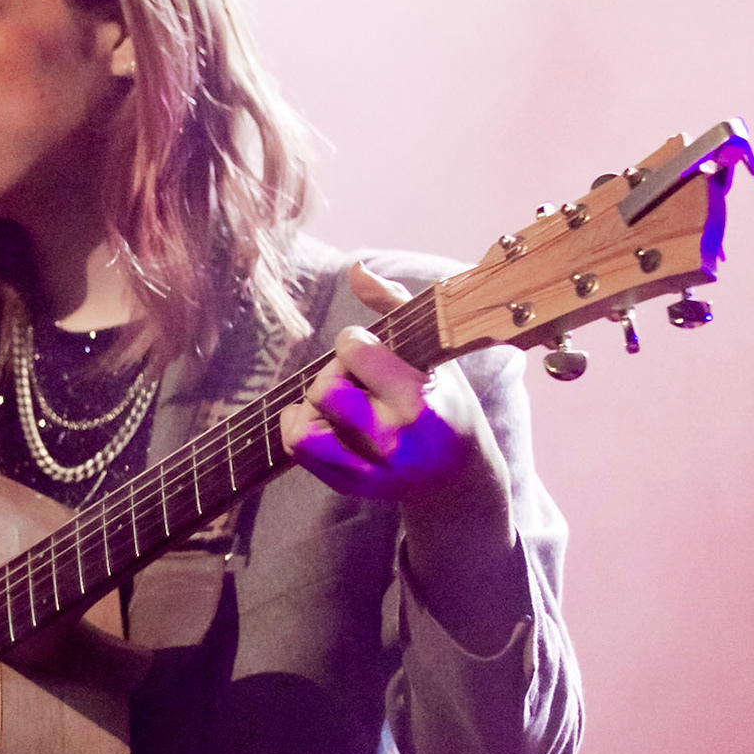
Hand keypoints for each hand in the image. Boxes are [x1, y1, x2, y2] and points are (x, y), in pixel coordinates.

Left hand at [280, 265, 520, 643]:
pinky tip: (326, 420)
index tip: (374, 352)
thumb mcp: (433, 351)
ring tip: (344, 405)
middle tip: (358, 381)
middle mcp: (394, 440)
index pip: (354, 349)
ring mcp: (370, 470)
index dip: (355, 342)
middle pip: (324, 389)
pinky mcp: (350, 485)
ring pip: (304, 425)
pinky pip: (297, 447)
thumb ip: (394, 303)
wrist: (456, 478)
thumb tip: (355, 268)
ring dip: (314, 407)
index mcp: (420, 401)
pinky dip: (299, 426)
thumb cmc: (443, 400)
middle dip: (334, 374)